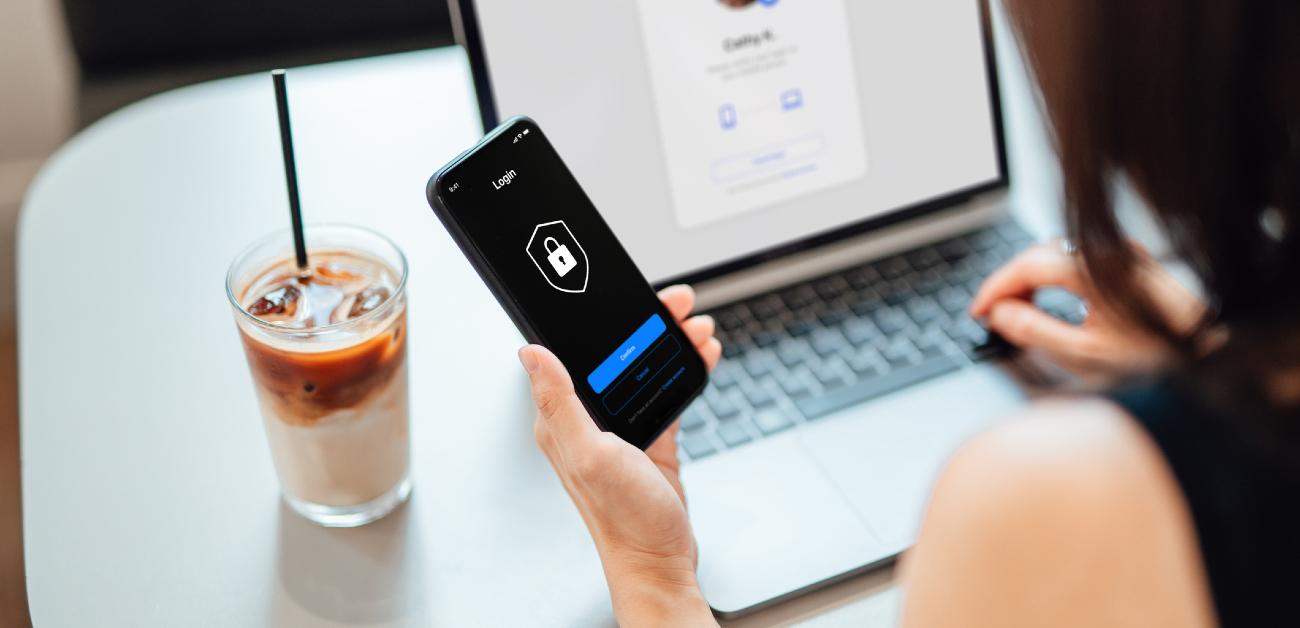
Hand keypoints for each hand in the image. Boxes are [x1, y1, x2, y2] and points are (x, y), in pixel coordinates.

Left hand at [519, 285, 720, 626]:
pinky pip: (665, 392)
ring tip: (697, 328)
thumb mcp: (589, 453)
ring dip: (672, 343)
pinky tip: (701, 357)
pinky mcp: (650, 440)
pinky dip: (683, 370)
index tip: (634, 295)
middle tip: (678, 303)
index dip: (606, 319)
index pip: (578, 351)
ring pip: (645, 368)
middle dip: (650, 322)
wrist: (660, 561)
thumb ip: (558, 401)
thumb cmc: (622, 518)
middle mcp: (589, 419)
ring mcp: (621, 429)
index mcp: (563, 418)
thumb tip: (529, 351)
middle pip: (618, 353)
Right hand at [970, 241, 1202, 377]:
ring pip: (1058, 255)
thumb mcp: (1085, 354)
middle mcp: (1108, 251)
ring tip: (1018, 311)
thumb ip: (1034, 331)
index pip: (1025, 266)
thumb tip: (1000, 314)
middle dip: (1010, 284)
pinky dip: (1055, 276)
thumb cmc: (1159, 359)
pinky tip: (1052, 299)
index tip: (978, 311)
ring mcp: (1122, 253)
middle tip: (993, 315)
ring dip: (1032, 279)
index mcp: (1092, 268)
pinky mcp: (1133, 262)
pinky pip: (1079, 259)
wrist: (1213, 355)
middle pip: (1039, 255)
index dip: (994, 288)